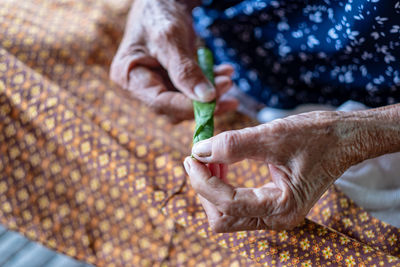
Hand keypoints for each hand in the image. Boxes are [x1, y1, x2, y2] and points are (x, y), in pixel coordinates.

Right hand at [110, 0, 237, 122]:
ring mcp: (156, 84)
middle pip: (174, 106)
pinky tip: (225, 72)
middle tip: (227, 86)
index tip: (214, 100)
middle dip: (202, 101)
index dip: (188, 106)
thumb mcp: (170, 39)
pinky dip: (210, 83)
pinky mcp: (171, 80)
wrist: (162, 0)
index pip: (160, 102)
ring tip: (228, 79)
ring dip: (210, 93)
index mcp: (130, 77)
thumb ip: (186, 70)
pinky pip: (192, 89)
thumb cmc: (159, 14)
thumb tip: (207, 98)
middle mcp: (140, 86)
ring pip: (186, 101)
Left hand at [184, 111, 359, 231]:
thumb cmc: (317, 136)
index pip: (228, 203)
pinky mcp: (271, 205)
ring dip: (211, 188)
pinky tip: (220, 164)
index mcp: (282, 206)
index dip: (203, 180)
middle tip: (197, 158)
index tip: (190, 156)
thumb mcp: (273, 135)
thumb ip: (234, 145)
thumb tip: (199, 150)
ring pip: (226, 215)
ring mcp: (274, 215)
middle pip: (222, 218)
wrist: (344, 139)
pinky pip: (236, 205)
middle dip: (204, 188)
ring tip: (207, 158)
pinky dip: (222, 187)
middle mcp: (278, 219)